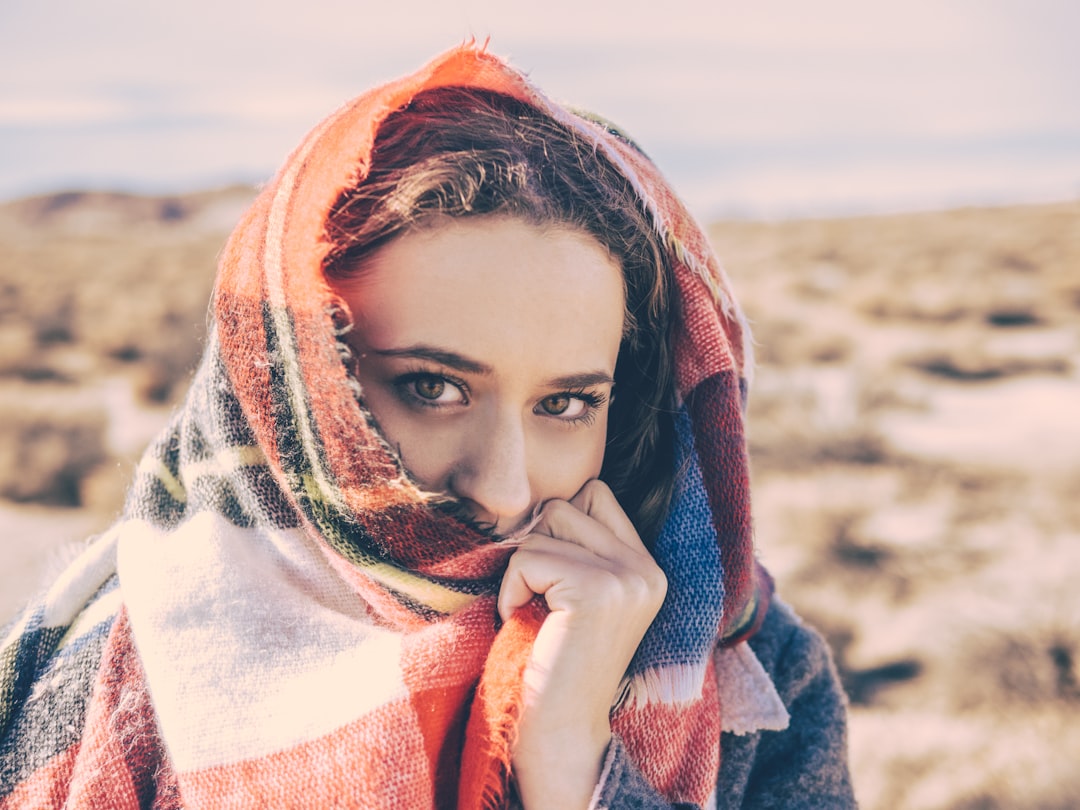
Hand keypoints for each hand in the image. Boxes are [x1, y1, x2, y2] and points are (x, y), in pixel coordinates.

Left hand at [499, 480, 667, 809]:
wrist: (560, 732)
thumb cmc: (555, 661)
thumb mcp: (580, 594)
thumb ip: (580, 545)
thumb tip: (542, 497)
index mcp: (648, 566)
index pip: (595, 494)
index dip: (558, 529)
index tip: (551, 581)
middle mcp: (647, 568)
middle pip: (566, 505)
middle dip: (537, 548)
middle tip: (541, 601)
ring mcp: (628, 577)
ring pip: (545, 525)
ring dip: (524, 568)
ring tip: (536, 612)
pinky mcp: (597, 590)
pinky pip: (528, 557)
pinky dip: (512, 589)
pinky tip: (524, 624)